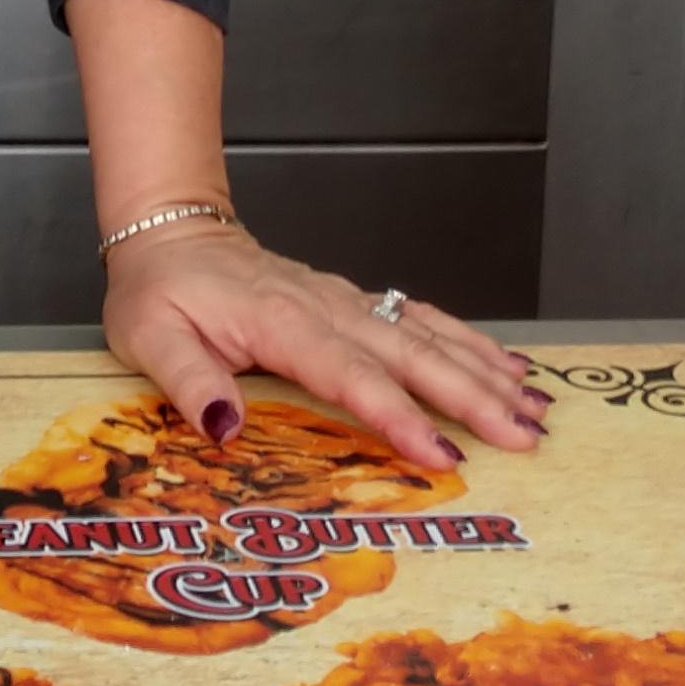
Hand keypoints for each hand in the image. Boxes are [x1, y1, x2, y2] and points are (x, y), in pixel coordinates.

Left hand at [101, 222, 545, 472]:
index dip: (398, 416)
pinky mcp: (354, 303)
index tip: (441, 454)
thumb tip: (227, 427)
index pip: (350, 374)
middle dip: (472, 397)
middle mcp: (326, 307)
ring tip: (535, 406)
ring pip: (428, 334)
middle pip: (411, 353)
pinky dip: (470, 342)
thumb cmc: (158, 290)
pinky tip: (506, 365)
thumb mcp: (149, 337)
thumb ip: (189, 380)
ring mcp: (347, 301)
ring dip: (483, 370)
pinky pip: (422, 319)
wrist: (171, 231)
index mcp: (280, 322)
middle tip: (524, 436)